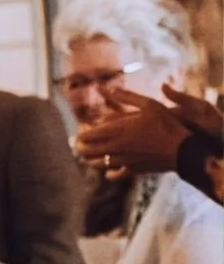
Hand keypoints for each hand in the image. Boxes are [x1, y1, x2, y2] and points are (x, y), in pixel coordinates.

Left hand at [74, 83, 210, 176]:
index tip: (81, 130)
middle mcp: (115, 148)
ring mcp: (122, 161)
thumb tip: (109, 88)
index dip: (80, 134)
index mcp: (116, 131)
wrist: (183, 149)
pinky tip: (109, 167)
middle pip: (85, 152)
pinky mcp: (131, 171)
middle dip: (79, 147)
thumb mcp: (149, 104)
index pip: (86, 136)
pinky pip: (112, 175)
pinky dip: (107, 172)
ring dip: (90, 158)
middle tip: (79, 143)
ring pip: (95, 164)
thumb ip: (127, 96)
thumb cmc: (166, 124)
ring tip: (91, 153)